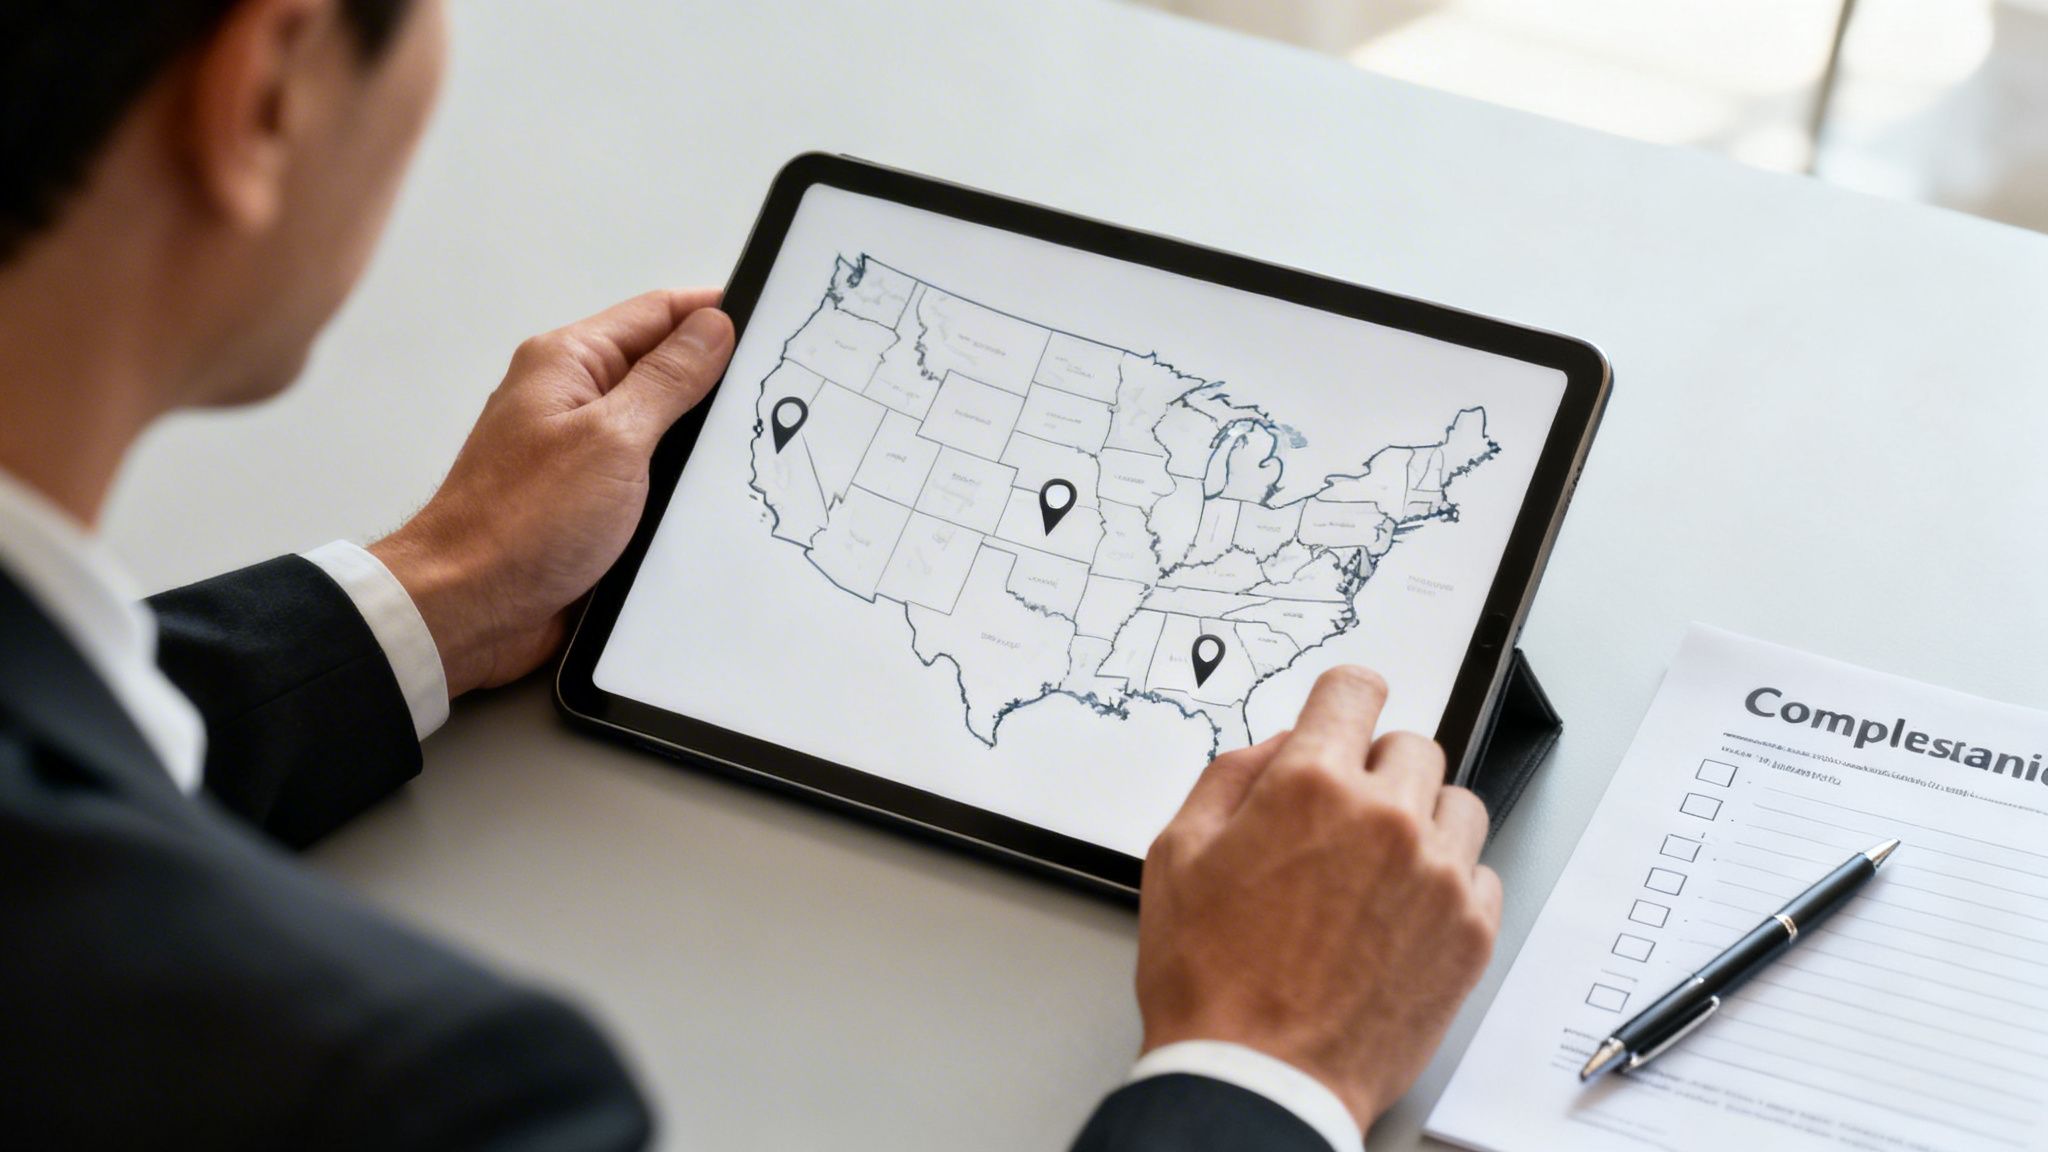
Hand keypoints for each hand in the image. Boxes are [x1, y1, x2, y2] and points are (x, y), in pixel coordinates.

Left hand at [370, 290, 734, 696]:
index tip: (770, 326)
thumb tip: (711, 327)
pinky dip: (679, 485)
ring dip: (699, 441)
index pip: (657, 313)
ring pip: (661, 428)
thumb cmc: (517, 524)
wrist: (468, 609)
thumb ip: (667, 379)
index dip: (715, 314)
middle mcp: (571, 400)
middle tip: (775, 393)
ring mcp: (579, 452)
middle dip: (716, 381)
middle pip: (662, 368)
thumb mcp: (613, 438)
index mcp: (568, 363)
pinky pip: (648, 478)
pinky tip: (713, 498)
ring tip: (750, 448)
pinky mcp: (588, 502)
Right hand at [1135, 666, 1501, 1130]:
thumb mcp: (1176, 855)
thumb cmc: (1211, 980)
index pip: (1354, 689)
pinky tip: (1400, 913)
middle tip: (1340, 819)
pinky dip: (1446, 881)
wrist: (1261, 1079)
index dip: (1342, 700)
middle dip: (1374, 769)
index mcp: (1311, 785)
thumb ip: (1229, 778)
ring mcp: (1438, 875)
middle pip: (1412, 745)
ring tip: (1376, 868)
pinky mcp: (1470, 932)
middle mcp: (1386, 817)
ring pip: (1456, 804)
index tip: (1343, 715)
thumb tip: (1276, 749)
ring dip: (1421, 819)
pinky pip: (1480, 872)